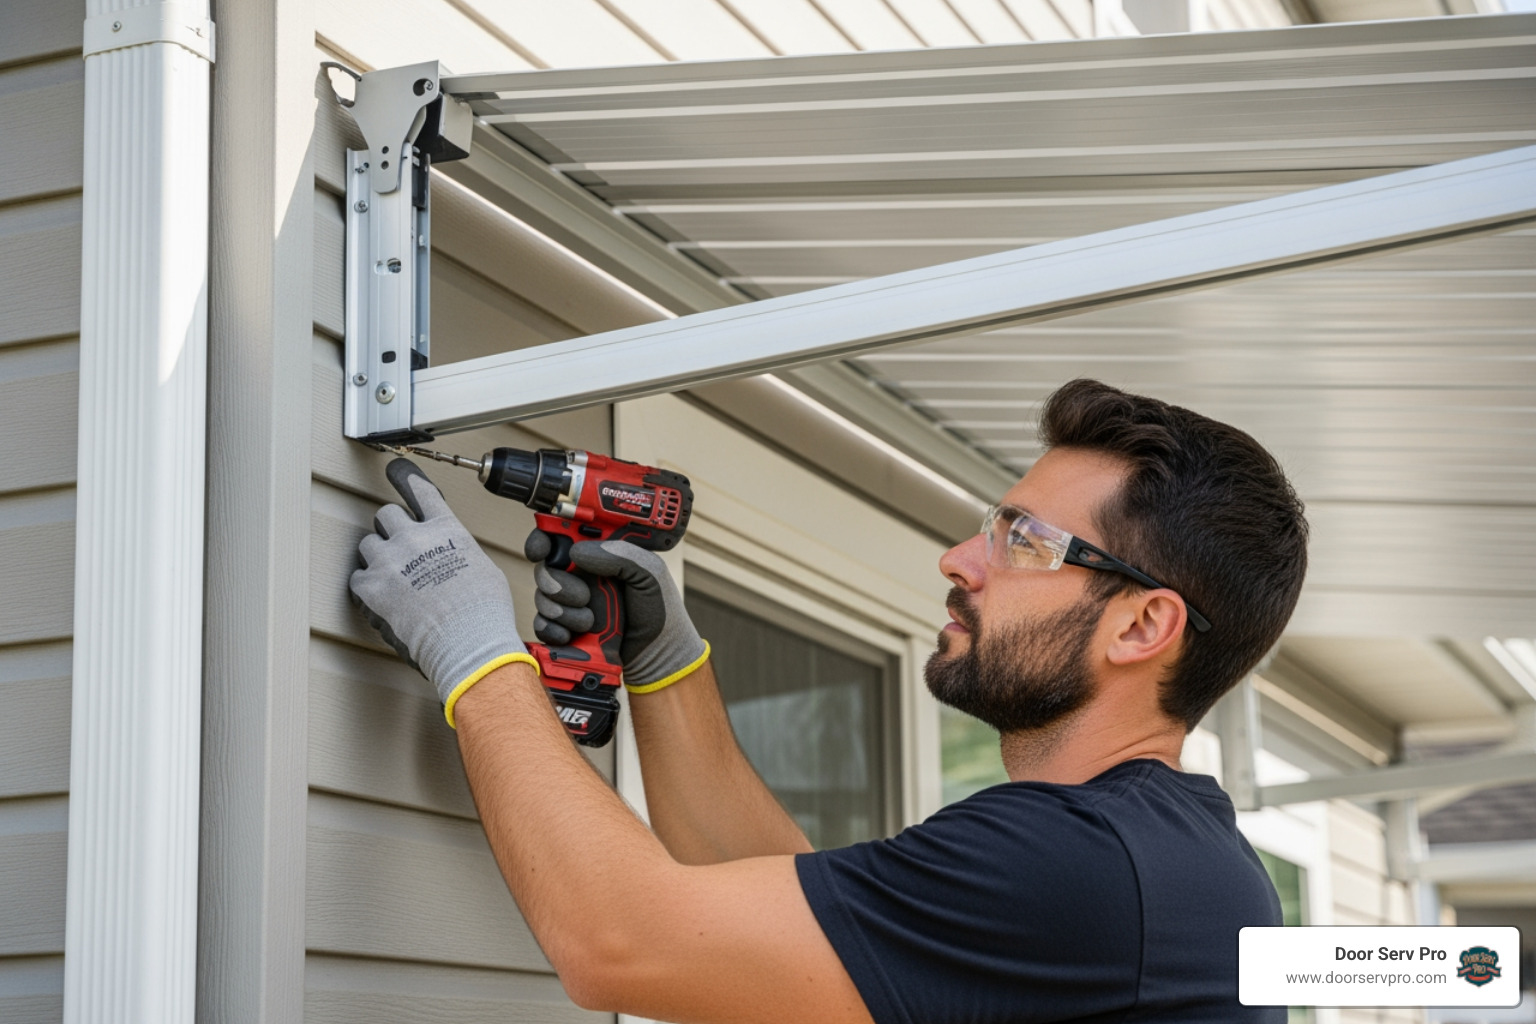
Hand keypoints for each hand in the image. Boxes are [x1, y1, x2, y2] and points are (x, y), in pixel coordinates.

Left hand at [351, 458, 534, 724]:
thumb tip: (452, 558)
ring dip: (377, 557)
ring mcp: (390, 561)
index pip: (421, 491)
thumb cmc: (484, 612)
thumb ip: (459, 553)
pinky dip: (367, 587)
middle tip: (398, 549)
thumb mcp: (483, 569)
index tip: (396, 469)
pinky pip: (357, 577)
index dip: (406, 477)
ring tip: (391, 577)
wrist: (467, 642)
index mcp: (445, 529)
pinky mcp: (371, 588)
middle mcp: (414, 537)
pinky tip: (380, 599)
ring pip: (367, 543)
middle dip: (391, 529)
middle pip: (386, 514)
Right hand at [525, 531, 708, 692]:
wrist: (658, 654)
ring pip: (543, 597)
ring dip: (564, 611)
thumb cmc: (661, 610)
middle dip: (556, 582)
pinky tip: (572, 636)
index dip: (545, 538)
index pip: (562, 535)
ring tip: (590, 621)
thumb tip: (577, 552)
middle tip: (583, 597)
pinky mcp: (565, 628)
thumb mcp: (650, 572)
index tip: (540, 549)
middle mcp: (582, 576)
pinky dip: (553, 630)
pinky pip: (542, 624)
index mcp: (600, 555)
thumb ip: (620, 554)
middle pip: (546, 567)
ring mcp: (571, 602)